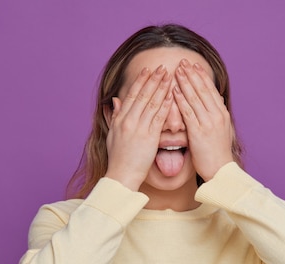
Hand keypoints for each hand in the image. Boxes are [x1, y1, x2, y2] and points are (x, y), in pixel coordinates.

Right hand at [105, 65, 173, 190]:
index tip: (147, 70)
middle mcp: (128, 121)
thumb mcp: (112, 134)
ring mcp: (138, 128)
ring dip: (161, 88)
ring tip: (169, 75)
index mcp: (120, 119)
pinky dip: (165, 105)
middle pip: (142, 95)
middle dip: (153, 80)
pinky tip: (171, 95)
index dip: (140, 81)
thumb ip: (115, 116)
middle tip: (161, 67)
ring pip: (151, 103)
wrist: (121, 175)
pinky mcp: (148, 137)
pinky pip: (158, 117)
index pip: (131, 95)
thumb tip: (115, 100)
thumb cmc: (118, 158)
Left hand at [173, 59, 233, 180]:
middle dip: (192, 74)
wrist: (221, 169)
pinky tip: (174, 91)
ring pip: (195, 98)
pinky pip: (188, 112)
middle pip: (203, 90)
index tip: (193, 65)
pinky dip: (181, 100)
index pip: (210, 90)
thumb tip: (215, 102)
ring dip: (185, 83)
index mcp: (222, 114)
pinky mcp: (199, 132)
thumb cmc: (217, 153)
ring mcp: (208, 123)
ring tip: (176, 71)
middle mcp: (217, 115)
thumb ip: (216, 115)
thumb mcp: (221, 130)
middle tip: (183, 62)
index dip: (201, 76)